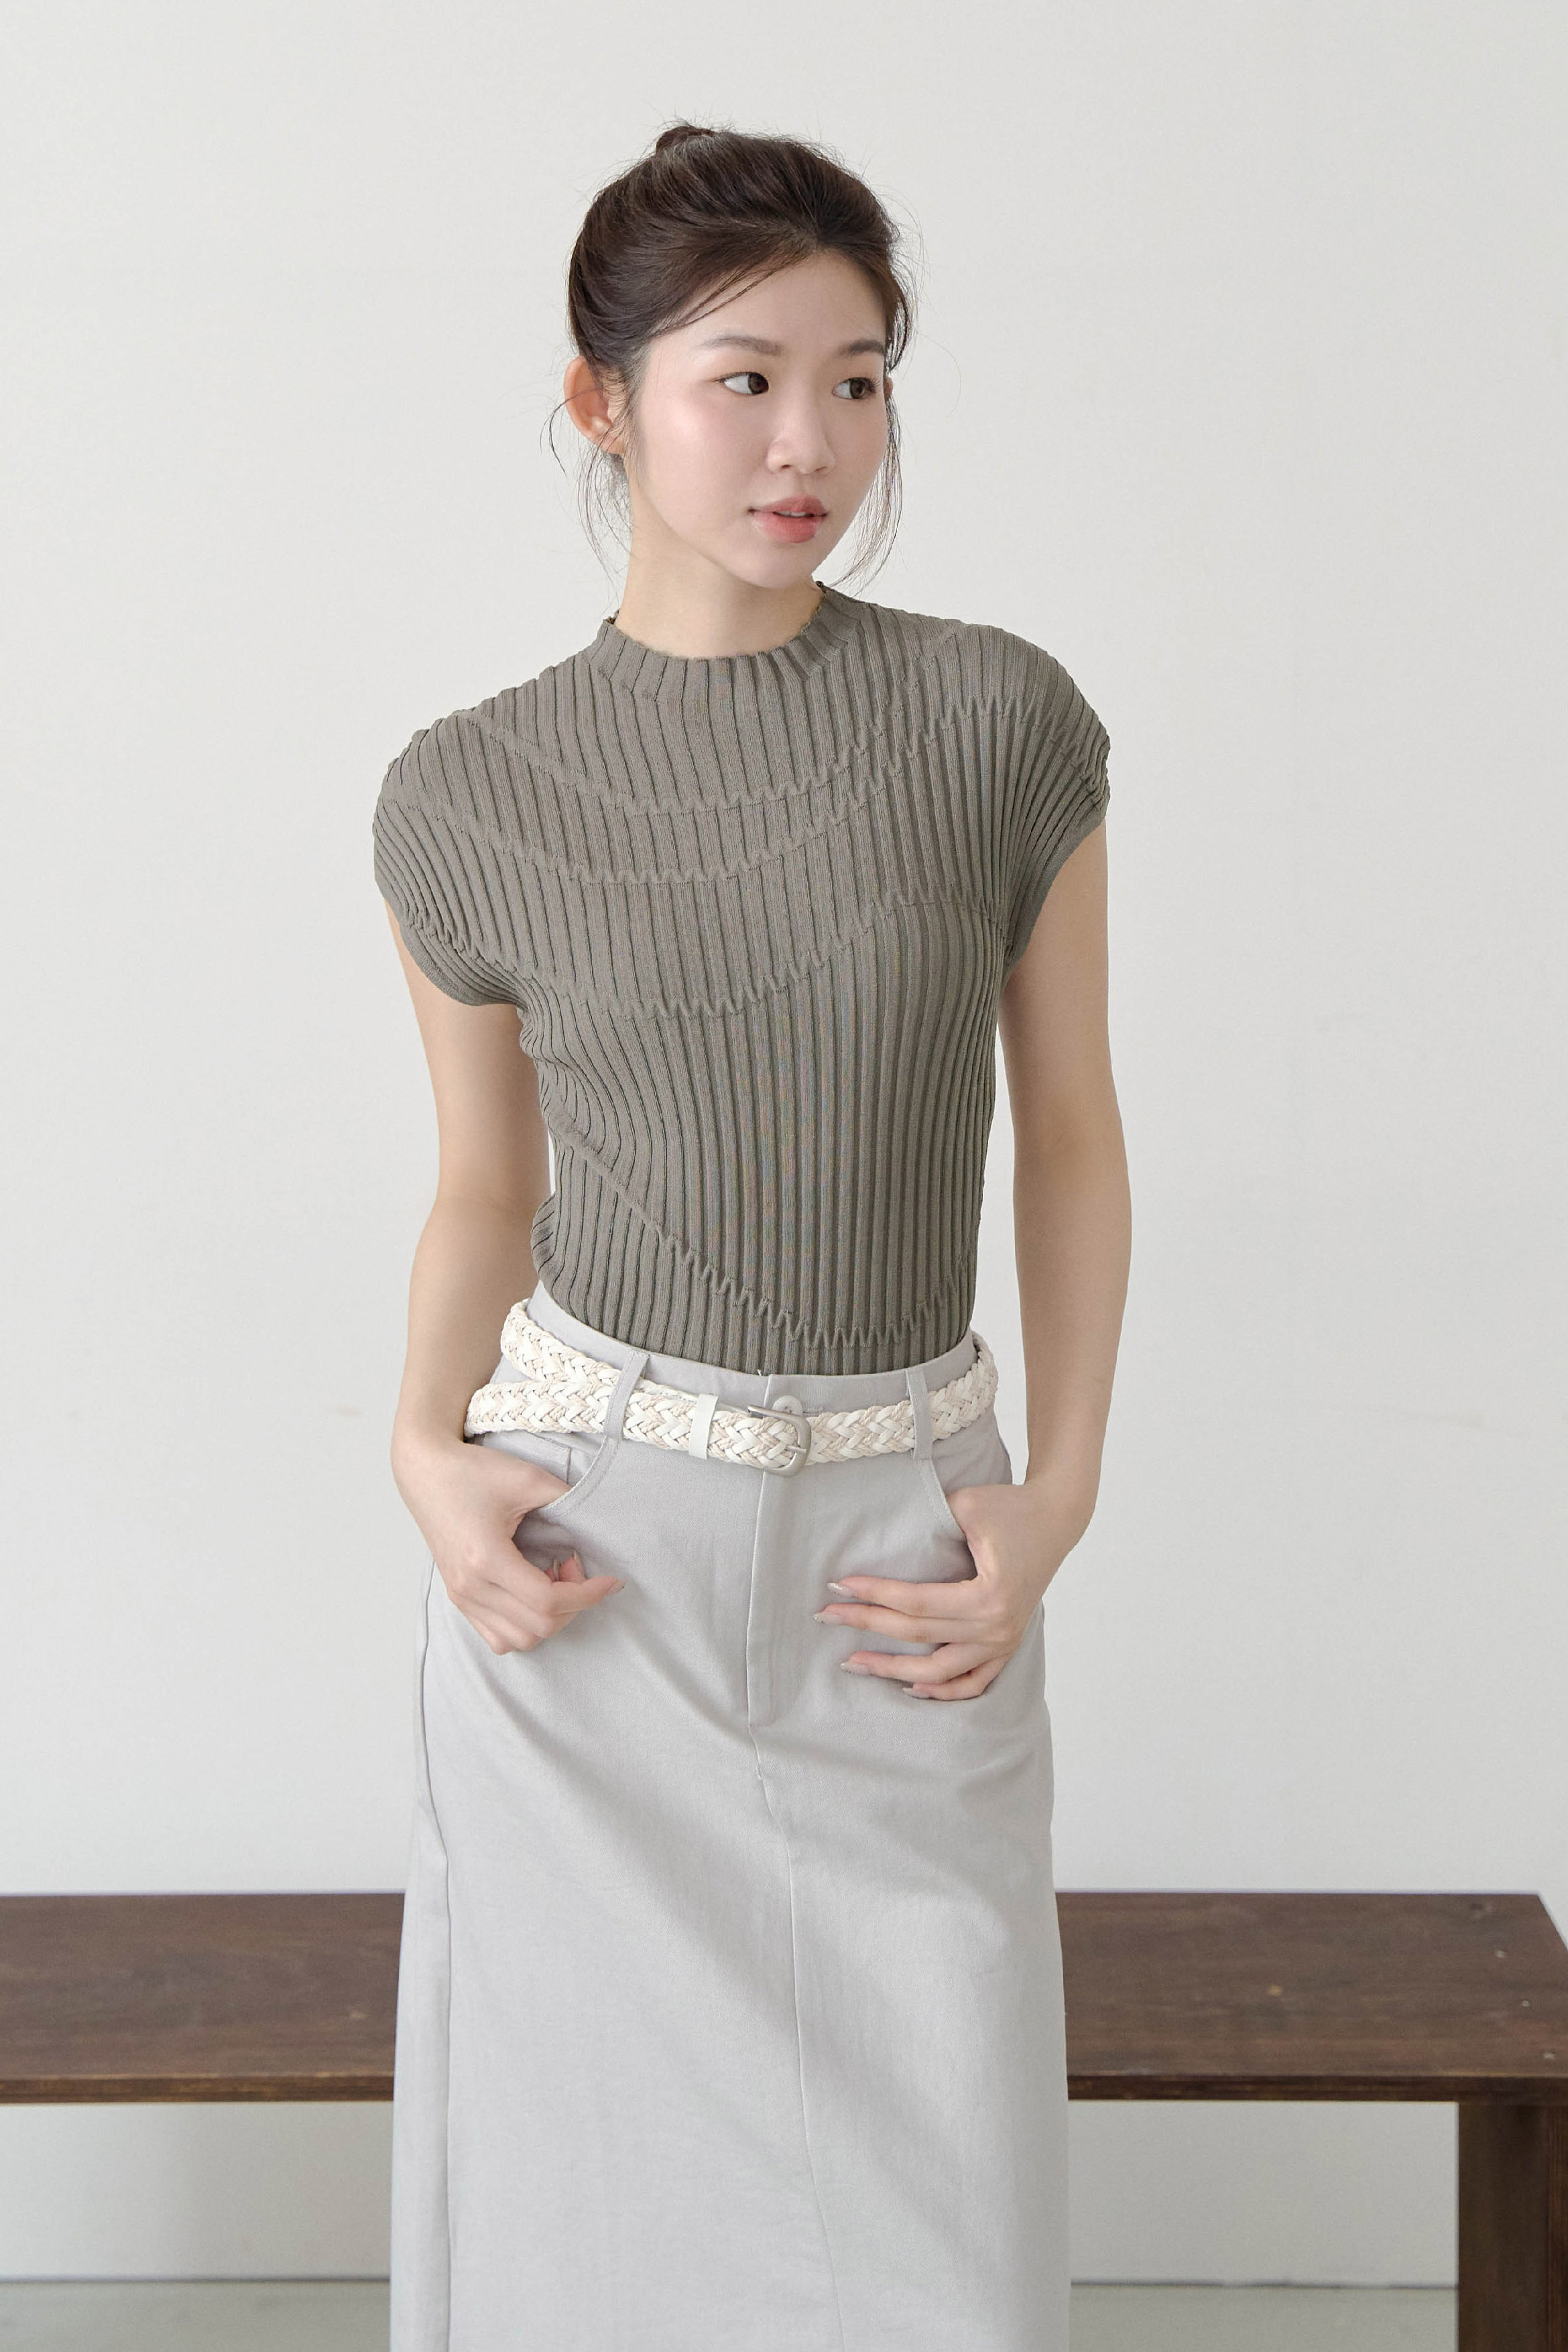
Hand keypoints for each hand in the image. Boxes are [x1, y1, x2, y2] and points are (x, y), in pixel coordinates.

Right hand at [393, 1431, 624, 1655]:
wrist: (426, 1473)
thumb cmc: (471, 1472)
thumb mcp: (528, 1478)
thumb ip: (567, 1503)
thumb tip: (600, 1527)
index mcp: (486, 1559)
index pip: (548, 1601)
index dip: (588, 1595)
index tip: (610, 1579)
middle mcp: (470, 1587)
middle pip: (538, 1626)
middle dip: (573, 1602)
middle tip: (575, 1565)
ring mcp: (461, 1596)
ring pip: (519, 1640)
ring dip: (549, 1617)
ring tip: (554, 1579)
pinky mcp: (458, 1598)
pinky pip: (498, 1637)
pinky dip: (525, 1624)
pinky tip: (533, 1592)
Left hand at [814, 1474, 1085, 1698]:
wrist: (1056, 1519)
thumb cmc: (1011, 1507)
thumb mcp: (968, 1506)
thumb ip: (929, 1523)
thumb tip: (883, 1541)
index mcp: (989, 1597)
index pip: (916, 1603)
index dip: (874, 1594)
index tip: (838, 1584)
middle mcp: (997, 1628)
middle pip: (919, 1635)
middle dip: (867, 1625)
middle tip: (826, 1616)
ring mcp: (1003, 1642)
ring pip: (939, 1673)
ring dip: (893, 1670)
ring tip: (854, 1663)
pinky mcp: (1006, 1645)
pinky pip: (973, 1683)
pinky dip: (942, 1692)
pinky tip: (910, 1688)